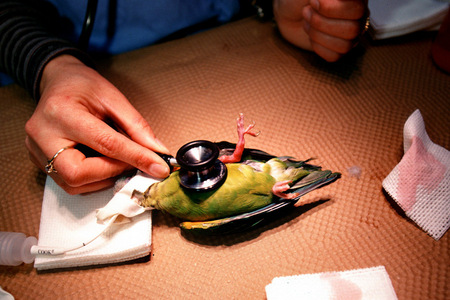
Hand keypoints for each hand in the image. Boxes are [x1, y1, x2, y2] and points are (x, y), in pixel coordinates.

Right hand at [25, 55, 170, 193]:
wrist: (57, 82)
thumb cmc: (82, 87)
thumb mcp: (113, 96)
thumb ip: (135, 126)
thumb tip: (157, 152)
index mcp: (61, 112)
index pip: (104, 143)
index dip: (135, 157)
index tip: (159, 166)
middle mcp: (43, 135)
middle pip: (78, 173)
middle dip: (112, 172)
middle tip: (131, 162)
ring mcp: (37, 152)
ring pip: (74, 184)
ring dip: (105, 177)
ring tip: (118, 159)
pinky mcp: (39, 163)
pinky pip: (70, 184)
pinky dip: (94, 179)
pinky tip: (102, 163)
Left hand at [273, 0, 366, 61]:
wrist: (288, 13)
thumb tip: (326, 2)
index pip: (357, 8)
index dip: (331, 9)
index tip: (313, 1)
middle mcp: (359, 15)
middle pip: (353, 29)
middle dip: (321, 22)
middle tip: (306, 12)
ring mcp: (351, 34)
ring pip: (345, 45)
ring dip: (317, 34)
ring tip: (306, 21)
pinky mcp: (339, 49)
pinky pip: (334, 55)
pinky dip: (317, 46)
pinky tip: (311, 35)